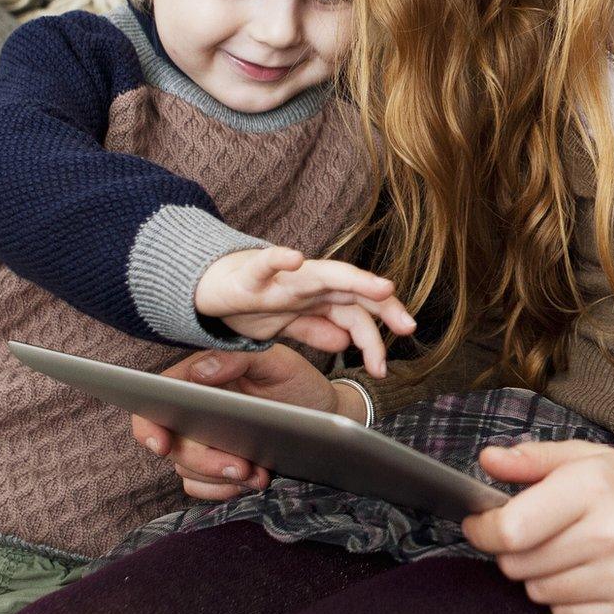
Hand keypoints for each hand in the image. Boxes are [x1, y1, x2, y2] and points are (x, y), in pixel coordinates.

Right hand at [132, 346, 369, 500]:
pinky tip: (249, 482)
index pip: (157, 398)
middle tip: (242, 465)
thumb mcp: (276, 360)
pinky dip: (222, 490)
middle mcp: (193, 411)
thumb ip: (237, 357)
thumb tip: (199, 371)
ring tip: (259, 474)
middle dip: (206, 460)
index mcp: (199, 379)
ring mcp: (201, 442)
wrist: (322, 413)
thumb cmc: (295, 381)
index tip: (161, 444)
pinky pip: (201, 487)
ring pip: (187, 469)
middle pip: (175, 443)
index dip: (149, 424)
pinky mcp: (214, 467)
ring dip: (220, 477)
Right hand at [195, 245, 417, 375]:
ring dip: (354, 279)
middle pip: (352, 291)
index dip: (378, 329)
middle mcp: (306, 283)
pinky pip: (265, 263)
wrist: (205, 287)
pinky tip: (295, 257)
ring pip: (323, 274)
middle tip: (408, 326)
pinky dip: (279, 258)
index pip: (356, 309)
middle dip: (382, 306)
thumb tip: (346, 343)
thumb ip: (316, 329)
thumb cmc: (249, 302)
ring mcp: (281, 277)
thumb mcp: (287, 324)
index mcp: (317, 297)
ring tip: (382, 288)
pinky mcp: (248, 273)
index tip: (393, 356)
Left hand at [462, 441, 613, 613]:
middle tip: (543, 535)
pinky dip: (568, 602)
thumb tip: (488, 459)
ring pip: (538, 593)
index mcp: (595, 486)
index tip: (481, 524)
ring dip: (543, 576)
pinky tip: (591, 577)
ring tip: (574, 553)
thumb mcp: (587, 459)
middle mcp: (612, 534)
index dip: (484, 529)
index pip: (512, 528)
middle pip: (518, 564)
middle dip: (517, 551)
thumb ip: (533, 459)